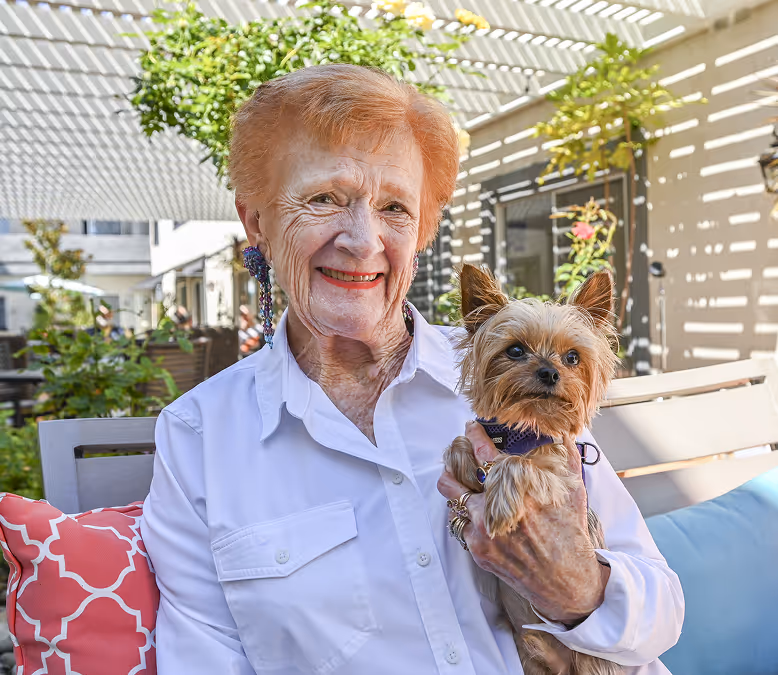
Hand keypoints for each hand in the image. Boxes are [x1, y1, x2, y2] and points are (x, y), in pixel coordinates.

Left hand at [438, 421, 609, 624]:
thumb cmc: (569, 534)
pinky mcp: (477, 548)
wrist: (565, 581)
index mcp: (519, 488)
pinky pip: (459, 521)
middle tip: (459, 450)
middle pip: (456, 473)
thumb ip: (566, 457)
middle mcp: (496, 507)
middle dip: (455, 457)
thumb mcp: (574, 491)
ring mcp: (483, 529)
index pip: (484, 452)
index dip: (474, 435)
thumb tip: (562, 432)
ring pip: (452, 496)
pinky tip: (473, 507)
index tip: (470, 428)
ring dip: (454, 484)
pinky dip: (464, 511)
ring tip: (460, 477)